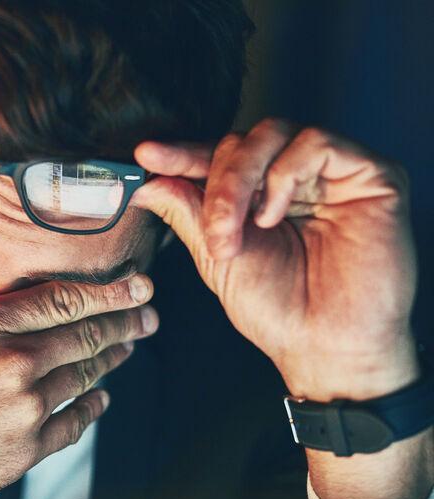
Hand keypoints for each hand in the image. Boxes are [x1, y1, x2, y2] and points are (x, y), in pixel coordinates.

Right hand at [0, 217, 157, 498]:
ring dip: (112, 360)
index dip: (110, 291)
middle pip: (87, 335)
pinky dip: (92, 408)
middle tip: (149, 314)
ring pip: (85, 376)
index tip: (138, 285)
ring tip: (127, 348)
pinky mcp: (26, 451)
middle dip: (126, 321)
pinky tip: (98, 399)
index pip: (64, 299)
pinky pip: (74, 423)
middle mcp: (11, 364)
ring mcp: (23, 410)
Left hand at [131, 119, 418, 401]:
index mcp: (261, 195)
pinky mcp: (371, 174)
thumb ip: (188, 214)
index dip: (182, 154)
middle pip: (243, 140)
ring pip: (274, 134)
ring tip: (238, 230)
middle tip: (213, 229)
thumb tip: (149, 183)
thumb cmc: (279, 310)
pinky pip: (317, 142)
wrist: (324, 346)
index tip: (146, 155)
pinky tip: (275, 216)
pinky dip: (285, 175)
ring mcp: (334, 174)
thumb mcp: (217, 258)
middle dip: (216, 182)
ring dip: (241, 180)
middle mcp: (298, 178)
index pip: (219, 159)